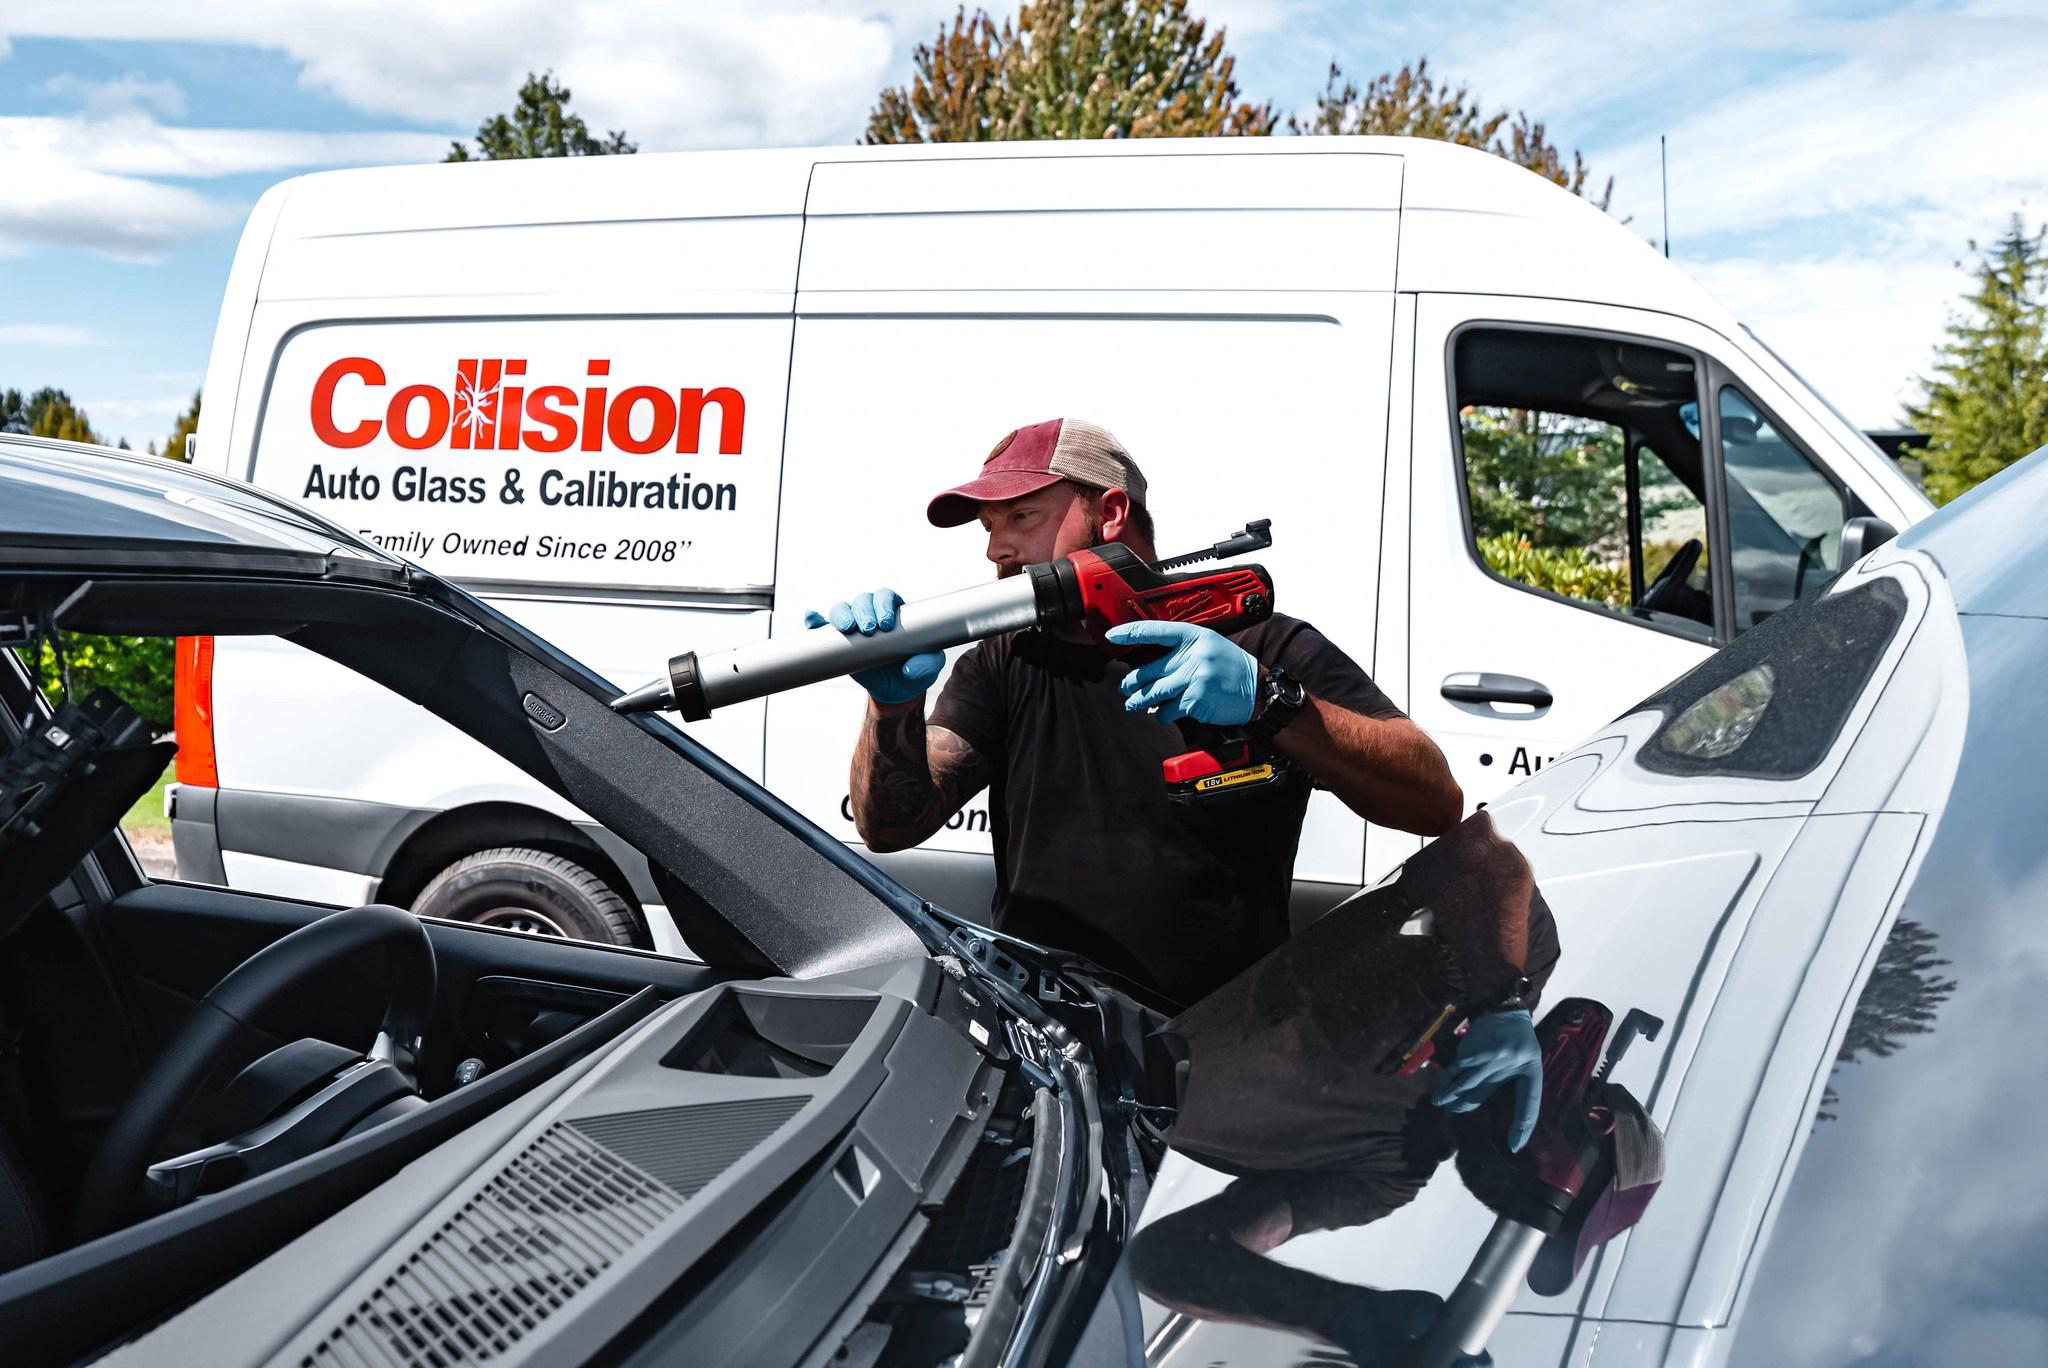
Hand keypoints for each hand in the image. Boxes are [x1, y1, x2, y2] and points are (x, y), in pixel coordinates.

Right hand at [804, 588, 944, 706]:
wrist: (895, 690)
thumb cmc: (915, 671)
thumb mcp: (930, 668)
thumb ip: (929, 664)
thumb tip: (910, 668)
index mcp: (894, 612)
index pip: (886, 597)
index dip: (884, 604)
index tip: (886, 624)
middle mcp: (871, 614)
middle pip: (863, 599)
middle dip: (864, 610)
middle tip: (869, 629)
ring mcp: (852, 625)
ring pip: (842, 608)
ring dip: (842, 614)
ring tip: (848, 628)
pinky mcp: (837, 640)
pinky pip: (822, 626)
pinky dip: (815, 620)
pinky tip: (813, 619)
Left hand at [1105, 620, 1259, 725]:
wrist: (1256, 690)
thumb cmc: (1230, 667)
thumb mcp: (1208, 646)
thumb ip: (1181, 650)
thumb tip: (1149, 660)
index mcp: (1194, 636)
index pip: (1155, 630)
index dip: (1130, 632)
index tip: (1113, 636)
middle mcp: (1193, 655)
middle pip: (1149, 669)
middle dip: (1132, 682)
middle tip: (1124, 687)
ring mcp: (1194, 678)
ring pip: (1154, 692)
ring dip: (1139, 701)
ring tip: (1133, 703)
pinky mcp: (1195, 700)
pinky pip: (1167, 709)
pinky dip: (1163, 714)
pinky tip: (1165, 713)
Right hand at [1434, 1009, 1541, 1152]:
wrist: (1506, 1009)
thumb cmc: (1520, 1041)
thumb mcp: (1527, 1062)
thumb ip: (1516, 1085)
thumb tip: (1499, 1108)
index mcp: (1529, 1071)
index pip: (1529, 1106)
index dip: (1522, 1127)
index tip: (1514, 1147)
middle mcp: (1509, 1067)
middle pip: (1481, 1097)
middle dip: (1464, 1106)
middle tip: (1452, 1112)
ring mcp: (1488, 1059)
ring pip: (1464, 1086)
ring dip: (1449, 1095)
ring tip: (1438, 1102)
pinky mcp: (1472, 1050)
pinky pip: (1457, 1069)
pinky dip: (1448, 1077)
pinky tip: (1440, 1082)